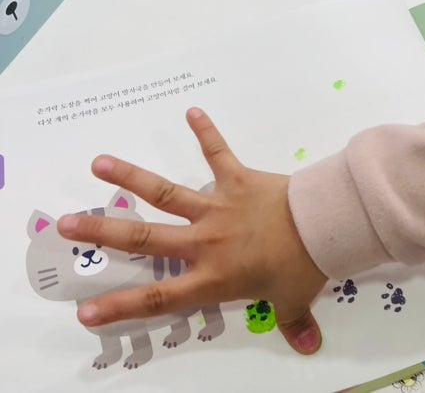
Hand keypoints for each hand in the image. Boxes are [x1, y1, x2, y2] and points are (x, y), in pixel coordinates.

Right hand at [56, 107, 327, 354]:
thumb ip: (293, 322)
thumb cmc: (304, 265)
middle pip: (144, 239)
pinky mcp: (238, 179)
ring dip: (131, 177)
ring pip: (166, 193)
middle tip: (67, 223)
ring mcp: (219, 207)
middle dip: (102, 232)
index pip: (159, 298)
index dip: (121, 306)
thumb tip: (308, 346)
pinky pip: (218, 153)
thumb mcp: (293, 299)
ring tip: (100, 162)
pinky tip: (192, 111)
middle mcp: (205, 242)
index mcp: (214, 277)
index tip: (86, 311)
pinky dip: (206, 133)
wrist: (323, 226)